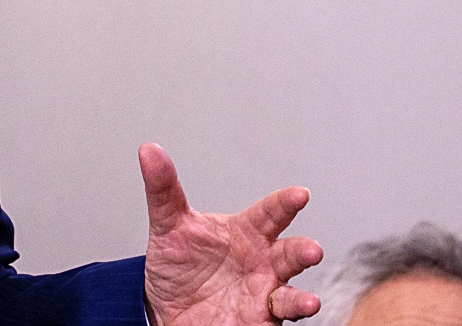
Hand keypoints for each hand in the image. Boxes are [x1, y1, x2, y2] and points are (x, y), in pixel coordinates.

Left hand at [138, 144, 322, 325]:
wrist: (165, 308)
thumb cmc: (178, 262)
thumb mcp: (168, 226)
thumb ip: (163, 189)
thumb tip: (150, 151)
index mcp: (246, 232)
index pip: (270, 213)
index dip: (285, 203)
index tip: (300, 195)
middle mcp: (262, 262)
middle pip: (290, 254)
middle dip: (304, 252)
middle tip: (312, 251)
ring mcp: (263, 295)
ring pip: (290, 297)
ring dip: (301, 300)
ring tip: (308, 302)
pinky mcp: (257, 323)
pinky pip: (275, 325)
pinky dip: (286, 323)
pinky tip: (291, 321)